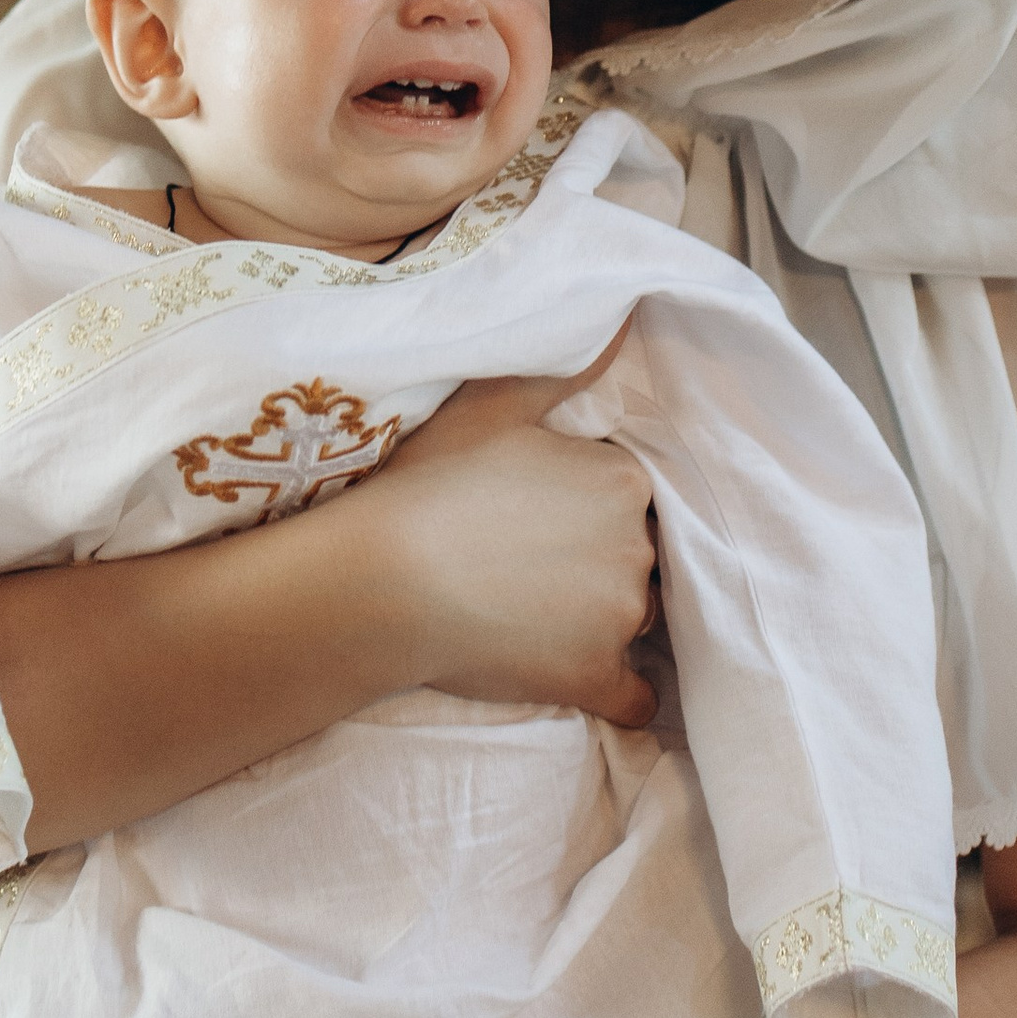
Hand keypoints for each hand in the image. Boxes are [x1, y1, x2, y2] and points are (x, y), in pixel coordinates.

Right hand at [369, 350, 658, 729]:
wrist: (379, 581)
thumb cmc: (428, 487)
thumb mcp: (492, 408)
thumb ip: (565, 368)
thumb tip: (625, 318)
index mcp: (621, 482)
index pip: (627, 495)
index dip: (585, 504)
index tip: (541, 514)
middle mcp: (636, 547)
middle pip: (636, 555)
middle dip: (599, 559)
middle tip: (532, 563)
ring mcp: (618, 619)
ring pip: (636, 620)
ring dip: (603, 619)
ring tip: (539, 614)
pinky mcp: (592, 678)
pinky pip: (637, 698)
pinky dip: (624, 693)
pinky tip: (599, 683)